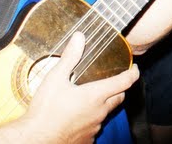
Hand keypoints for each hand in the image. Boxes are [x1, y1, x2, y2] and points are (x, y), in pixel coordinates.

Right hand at [20, 32, 139, 143]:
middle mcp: (100, 112)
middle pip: (119, 97)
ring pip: (106, 113)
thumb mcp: (55, 79)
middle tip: (112, 81)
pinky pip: (95, 127)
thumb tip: (79, 37)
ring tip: (91, 98)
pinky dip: (92, 120)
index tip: (135, 68)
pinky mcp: (87, 139)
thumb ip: (69, 58)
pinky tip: (79, 116)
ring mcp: (94, 127)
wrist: (36, 140)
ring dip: (103, 105)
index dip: (133, 73)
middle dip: (119, 89)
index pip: (124, 81)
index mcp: (96, 95)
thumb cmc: (45, 110)